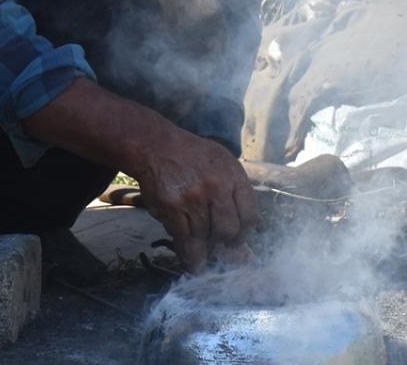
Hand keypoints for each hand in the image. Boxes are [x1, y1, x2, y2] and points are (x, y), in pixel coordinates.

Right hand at [22, 78, 256, 271]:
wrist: (156, 146)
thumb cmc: (192, 157)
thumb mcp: (222, 165)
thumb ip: (235, 194)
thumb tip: (249, 235)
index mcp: (233, 175)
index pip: (249, 215)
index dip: (244, 233)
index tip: (237, 240)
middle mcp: (217, 186)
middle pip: (229, 229)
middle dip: (224, 243)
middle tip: (219, 246)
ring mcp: (194, 197)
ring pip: (206, 237)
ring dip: (204, 250)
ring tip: (201, 257)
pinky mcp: (172, 207)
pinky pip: (184, 238)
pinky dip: (188, 254)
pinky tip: (190, 261)